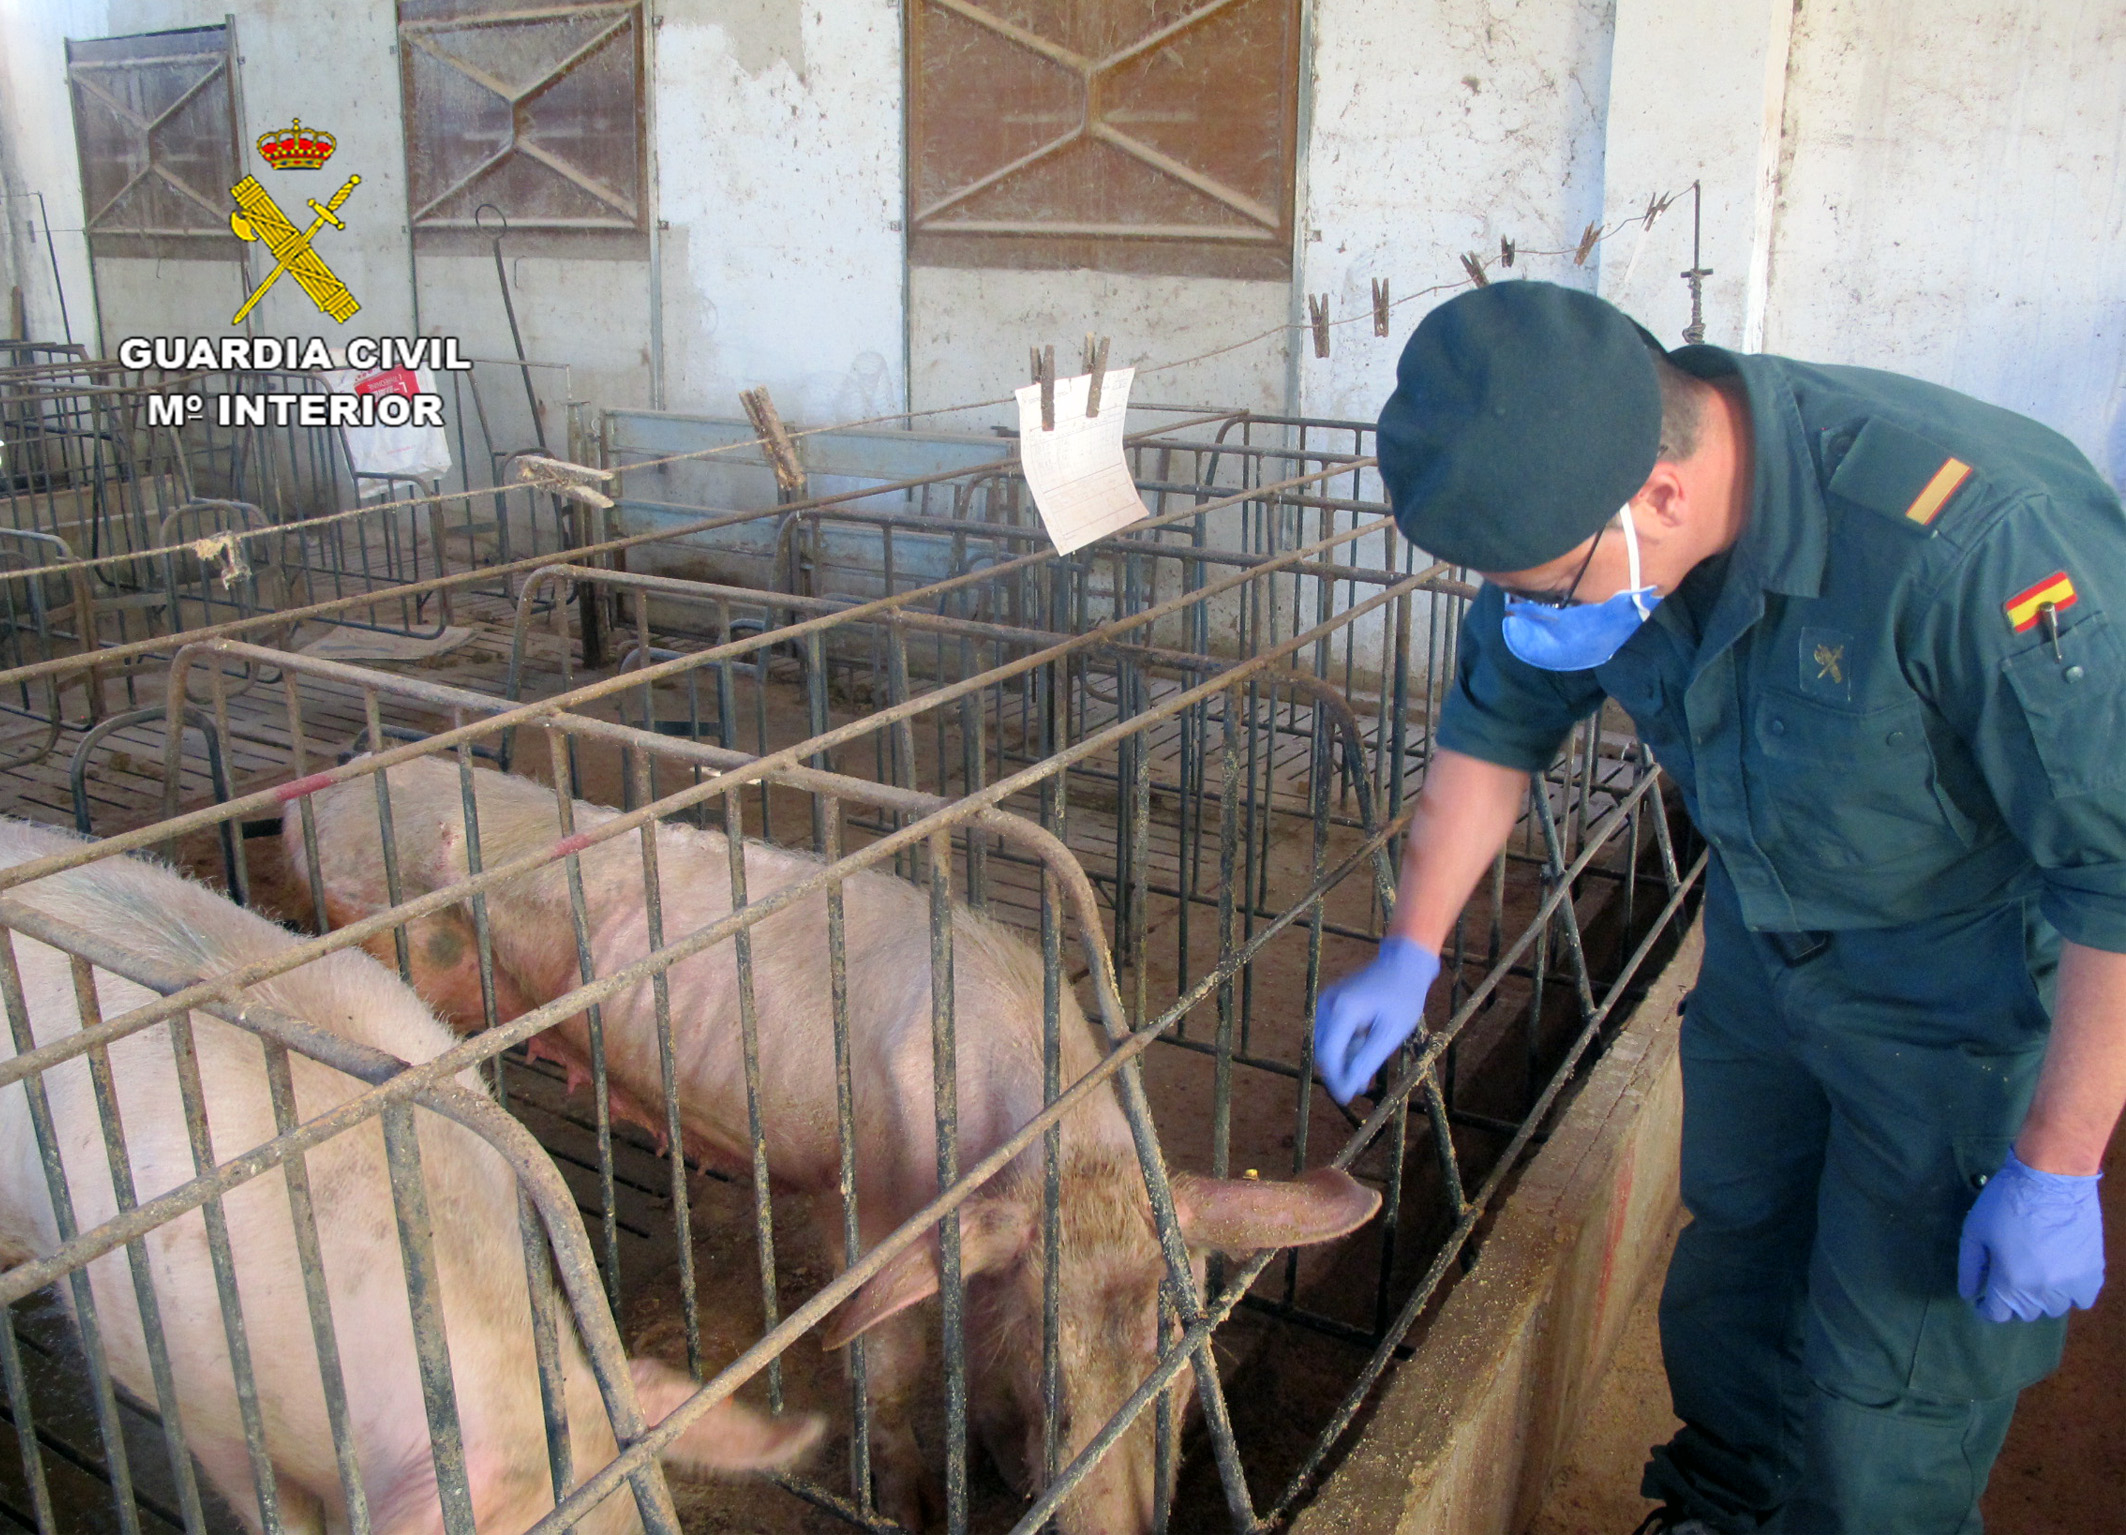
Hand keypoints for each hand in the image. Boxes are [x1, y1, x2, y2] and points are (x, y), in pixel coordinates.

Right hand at [1313, 938, 1441, 1104]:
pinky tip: (1363, 1045)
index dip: (1336, 1079)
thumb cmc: (1403, 997)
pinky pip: (1330, 1031)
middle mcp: (1328, 1004)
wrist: (1403, 964)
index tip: (1347, 1098)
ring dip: (1343, 1058)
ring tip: (1367, 1062)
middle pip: (1324, 1050)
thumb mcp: (1391, 1033)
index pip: (1330, 1054)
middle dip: (1341, 1070)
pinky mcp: (1330, 1001)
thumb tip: (1350, 1085)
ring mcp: (1326, 1001)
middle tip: (1362, 1086)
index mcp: (1343, 1010)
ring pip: (1326, 1043)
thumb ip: (1368, 1059)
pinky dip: (1343, 1044)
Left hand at [1957, 1149, 2104, 1322]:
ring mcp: (2072, 1283)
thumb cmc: (2006, 1202)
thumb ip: (1970, 1267)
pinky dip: (2070, 1292)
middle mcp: (2043, 1291)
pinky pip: (2082, 1298)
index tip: (1982, 1299)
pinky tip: (2060, 1274)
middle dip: (2011, 1299)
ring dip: (2041, 1296)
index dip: (1985, 1308)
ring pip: (2053, 1307)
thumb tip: (1968, 1294)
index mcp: (2011, 1282)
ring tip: (2033, 1273)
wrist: (2052, 1179)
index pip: (1997, 1314)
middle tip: (2008, 1276)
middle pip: (2025, 1312)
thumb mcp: (1975, 1231)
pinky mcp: (2093, 1272)